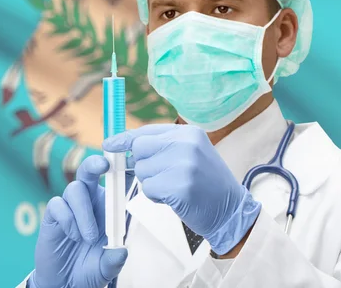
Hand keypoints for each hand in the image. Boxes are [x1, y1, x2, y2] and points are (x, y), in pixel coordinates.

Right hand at [30, 156, 127, 287]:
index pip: (115, 181)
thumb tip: (121, 252)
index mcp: (108, 205)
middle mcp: (89, 200)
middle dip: (96, 163)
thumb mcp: (107, 268)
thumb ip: (114, 260)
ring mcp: (70, 206)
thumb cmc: (90, 268)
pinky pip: (58, 205)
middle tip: (104, 165)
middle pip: (90, 170)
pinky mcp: (53, 215)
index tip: (128, 161)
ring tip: (87, 238)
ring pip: (75, 188)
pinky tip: (73, 235)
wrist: (66, 282)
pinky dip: (67, 219)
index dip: (120, 167)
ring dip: (84, 212)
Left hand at [102, 124, 260, 254]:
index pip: (147, 130)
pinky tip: (174, 198)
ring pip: (142, 170)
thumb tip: (126, 147)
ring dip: (151, 183)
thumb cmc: (206, 184)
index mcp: (189, 132)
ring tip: (174, 187)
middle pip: (140, 149)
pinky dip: (156, 197)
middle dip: (143, 165)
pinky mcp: (180, 186)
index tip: (109, 144)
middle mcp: (186, 144)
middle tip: (162, 176)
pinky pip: (149, 189)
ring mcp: (184, 164)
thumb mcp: (190, 154)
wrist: (231, 210)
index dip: (125, 139)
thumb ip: (163, 146)